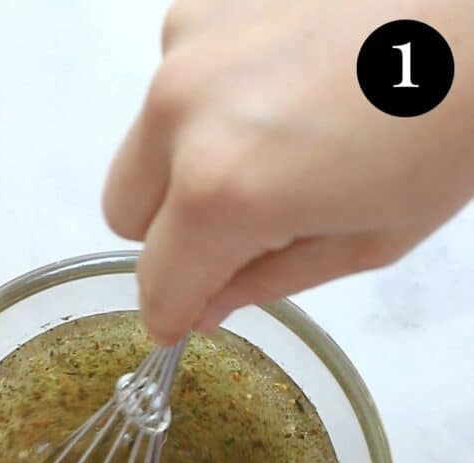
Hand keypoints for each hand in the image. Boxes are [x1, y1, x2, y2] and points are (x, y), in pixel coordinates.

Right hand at [104, 0, 473, 342]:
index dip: (172, 313)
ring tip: (279, 142)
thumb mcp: (367, 240)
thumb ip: (264, 283)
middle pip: (125, 211)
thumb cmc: (453, 121)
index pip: (157, 284)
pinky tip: (285, 86)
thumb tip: (203, 304)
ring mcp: (188, 41)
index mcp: (225, 188)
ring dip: (187, 162)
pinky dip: (212, 101)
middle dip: (170, 236)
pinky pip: (179, 80)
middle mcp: (182, 109)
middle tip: (243, 229)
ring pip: (146, 142)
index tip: (183, 319)